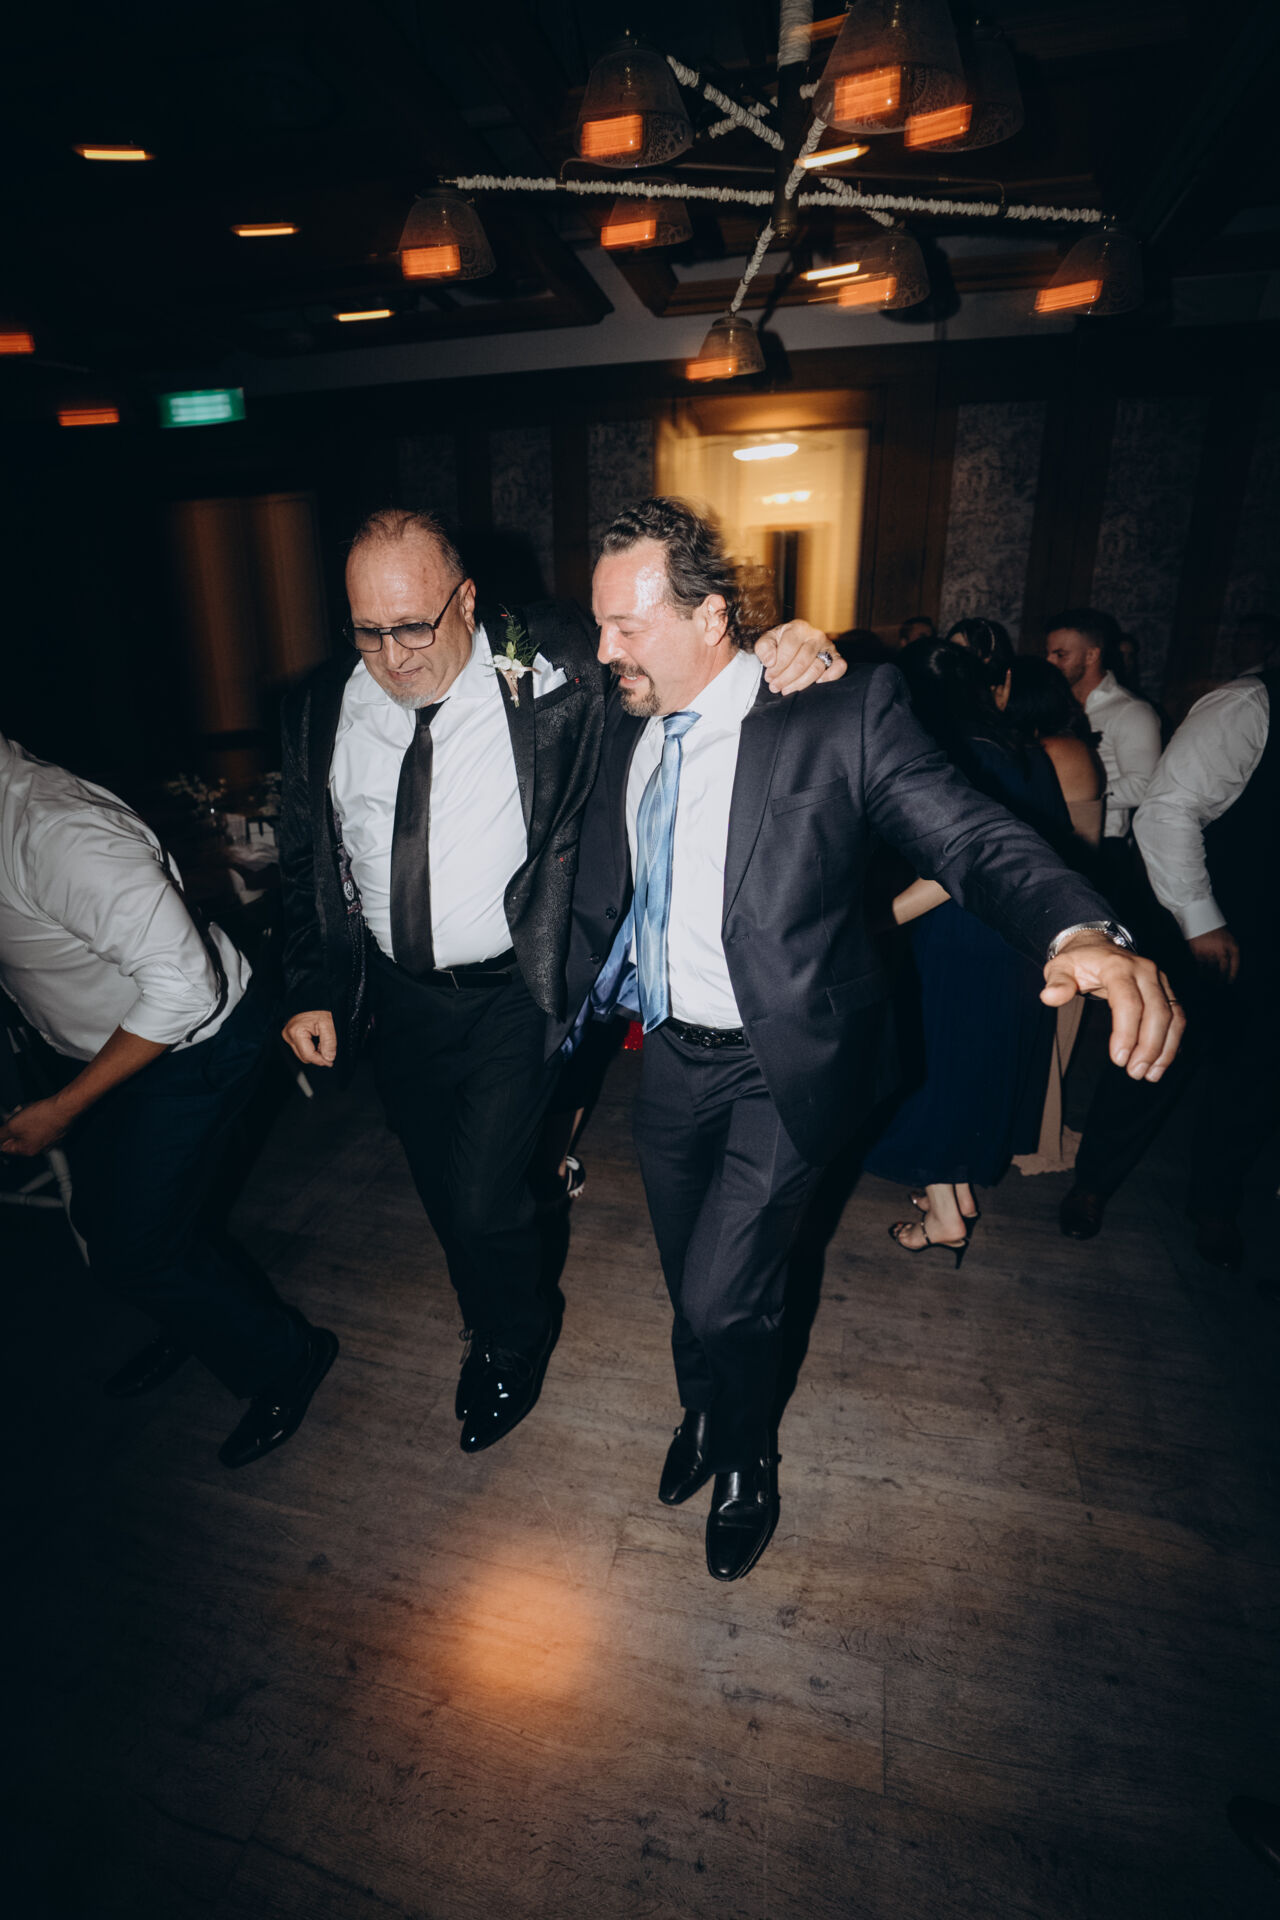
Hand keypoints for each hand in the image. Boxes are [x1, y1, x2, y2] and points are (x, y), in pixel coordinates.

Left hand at [0, 1095, 71, 1157]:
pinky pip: (40, 1125)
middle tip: (16, 1116)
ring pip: (28, 1130)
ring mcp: (49, 1139)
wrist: (65, 1107)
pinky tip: (38, 1111)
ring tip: (28, 1110)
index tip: (3, 1127)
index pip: (5, 1147)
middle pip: (17, 1137)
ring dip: (25, 1120)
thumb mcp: (13, 1125)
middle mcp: (39, 1148)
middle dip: (14, 1125)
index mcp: (27, 1150)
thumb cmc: (44, 1117)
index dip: (2, 1135)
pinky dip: (37, 1118)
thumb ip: (0, 1135)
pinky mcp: (56, 1130)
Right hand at [282, 1010, 337, 1066]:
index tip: (330, 1061)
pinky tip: (317, 1040)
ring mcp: (288, 1035)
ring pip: (303, 1053)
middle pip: (305, 1057)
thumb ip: (329, 1043)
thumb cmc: (319, 1006)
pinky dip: (311, 1047)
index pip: (308, 1056)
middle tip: (328, 1049)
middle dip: (318, 1055)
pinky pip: (301, 1047)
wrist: (313, 997)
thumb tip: (328, 1058)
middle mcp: (288, 1035)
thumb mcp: (328, 1024)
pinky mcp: (291, 1035)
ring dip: (315, 1052)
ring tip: (323, 1041)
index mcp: (296, 1033)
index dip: (321, 1060)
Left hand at [755, 620, 845, 694]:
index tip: (769, 677)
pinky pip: (839, 667)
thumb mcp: (767, 641)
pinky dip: (831, 676)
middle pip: (802, 661)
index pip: (789, 648)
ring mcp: (827, 646)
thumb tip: (771, 662)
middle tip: (775, 687)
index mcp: (798, 627)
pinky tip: (817, 683)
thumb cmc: (780, 643)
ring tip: (786, 690)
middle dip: (786, 678)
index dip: (777, 666)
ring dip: (800, 683)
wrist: (793, 644)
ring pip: (816, 669)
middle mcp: (815, 635)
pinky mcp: (836, 657)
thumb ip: (764, 648)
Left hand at [1041, 936, 1183, 1081]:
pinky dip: (1172, 1042)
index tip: (1118, 1059)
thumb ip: (1056, 982)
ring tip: (1150, 1074)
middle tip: (1135, 1072)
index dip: (1126, 1033)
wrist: (1098, 946)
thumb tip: (1049, 997)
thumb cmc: (1079, 961)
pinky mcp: (1167, 990)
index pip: (1129, 1002)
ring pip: (1173, 1016)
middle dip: (1149, 1046)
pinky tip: (1161, 1063)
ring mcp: (1159, 980)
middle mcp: (1145, 971)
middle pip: (1157, 1011)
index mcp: (1118, 966)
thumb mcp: (1060, 967)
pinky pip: (1177, 1017)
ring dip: (1165, 1048)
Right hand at [1188, 926, 1239, 981]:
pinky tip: (1201, 975)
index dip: (1233, 974)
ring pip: (1211, 969)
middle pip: (1223, 969)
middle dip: (1221, 979)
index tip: (1230, 981)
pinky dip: (1201, 972)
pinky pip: (1200, 966)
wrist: (1199, 918)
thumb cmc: (1213, 927)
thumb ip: (1227, 949)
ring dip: (1210, 977)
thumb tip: (1225, 965)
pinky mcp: (1198, 953)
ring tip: (1209, 982)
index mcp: (1231, 945)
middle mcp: (1222, 950)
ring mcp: (1209, 952)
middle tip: (1219, 985)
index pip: (1235, 963)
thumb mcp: (1226, 936)